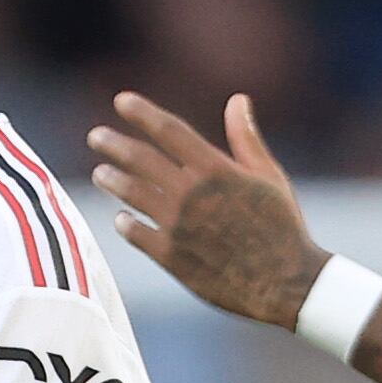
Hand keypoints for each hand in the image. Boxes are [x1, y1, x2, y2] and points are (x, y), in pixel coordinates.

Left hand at [87, 91, 320, 328]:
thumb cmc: (282, 226)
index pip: (169, 131)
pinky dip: (125, 224)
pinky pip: (136, 234)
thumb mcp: (269, 176)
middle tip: (96, 136)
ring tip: (100, 173)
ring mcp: (177, 226)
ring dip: (112, 180)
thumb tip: (237, 99)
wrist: (285, 283)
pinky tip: (120, 218)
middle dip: (114, 144)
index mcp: (216, 169)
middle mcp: (191, 193)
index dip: (142, 113)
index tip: (121, 101)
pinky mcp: (171, 257)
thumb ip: (246, 138)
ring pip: (132, 195)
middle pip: (141, 159)